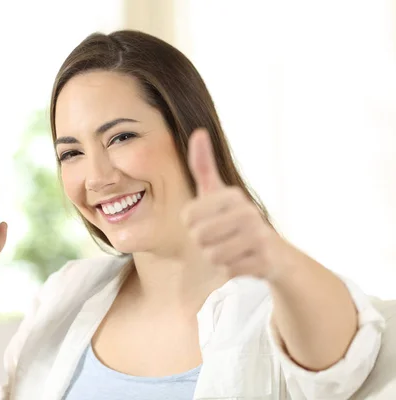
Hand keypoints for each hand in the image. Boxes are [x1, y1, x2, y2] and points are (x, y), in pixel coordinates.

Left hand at [181, 129, 282, 280]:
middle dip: (204, 244)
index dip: (193, 226)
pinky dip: (231, 271)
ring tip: (231, 250)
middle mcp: (248, 212)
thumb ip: (203, 165)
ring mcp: (259, 237)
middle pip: (199, 237)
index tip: (209, 222)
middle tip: (221, 239)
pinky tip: (243, 262)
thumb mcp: (216, 192)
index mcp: (233, 195)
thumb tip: (199, 131)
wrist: (274, 255)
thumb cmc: (234, 220)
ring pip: (212, 256)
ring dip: (217, 259)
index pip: (188, 217)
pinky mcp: (265, 261)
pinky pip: (228, 271)